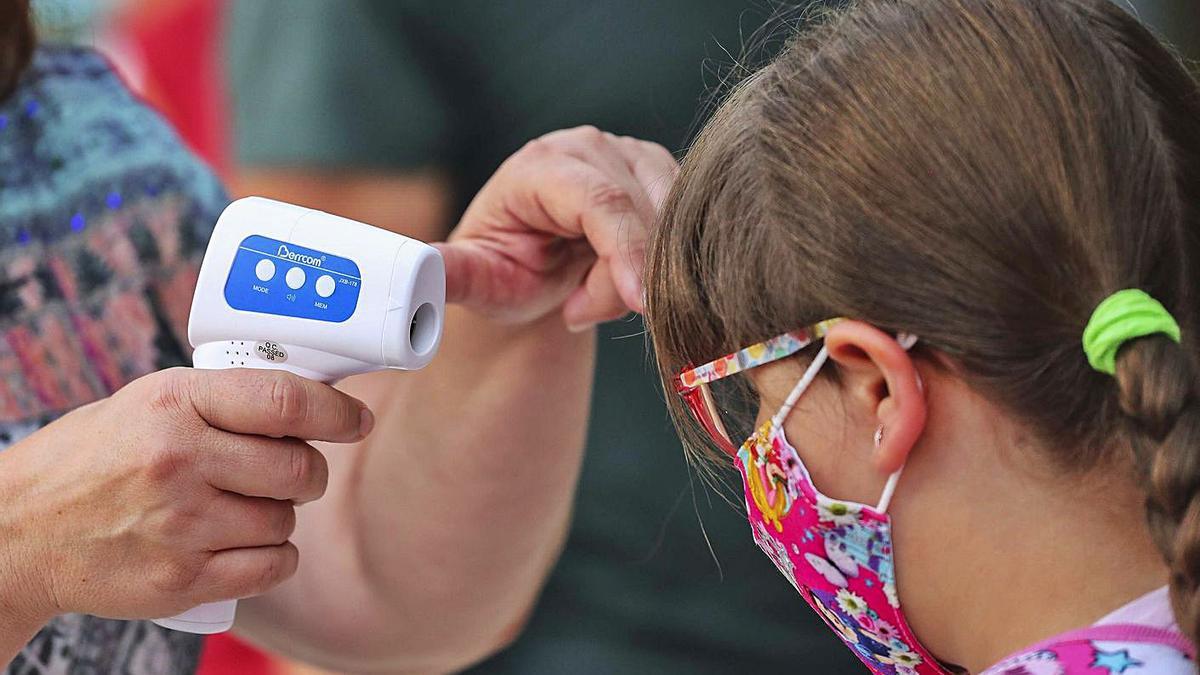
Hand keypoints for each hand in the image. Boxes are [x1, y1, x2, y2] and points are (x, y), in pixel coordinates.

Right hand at [0, 367, 369, 626]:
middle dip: (310, 470)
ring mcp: (179, 525)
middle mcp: (178, 461)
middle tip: (290, 470)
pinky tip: (249, 544)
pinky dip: (275, 558)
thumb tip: (314, 402)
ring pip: (286, 520)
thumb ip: (224, 401)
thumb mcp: (150, 404)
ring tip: (243, 507)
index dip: (337, 411)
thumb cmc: (94, 458)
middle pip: (299, 466)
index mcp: (174, 403)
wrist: (17, 531)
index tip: (357, 419)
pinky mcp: (179, 580)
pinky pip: (272, 568)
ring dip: (282, 515)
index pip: (285, 400)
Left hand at [437, 126, 678, 330]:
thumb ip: (450, 274)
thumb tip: (418, 274)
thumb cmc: (501, 270)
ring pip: (670, 218)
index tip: (641, 301)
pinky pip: (686, 223)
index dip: (625, 249)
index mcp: (540, 163)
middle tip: (579, 310)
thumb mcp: (474, 279)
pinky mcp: (658, 172)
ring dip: (645, 273)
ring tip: (590, 295)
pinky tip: (624, 280)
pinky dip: (665, 262)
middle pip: (639, 214)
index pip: (599, 200)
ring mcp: (628, 154)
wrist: (529, 263)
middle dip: (626, 278)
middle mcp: (588, 146)